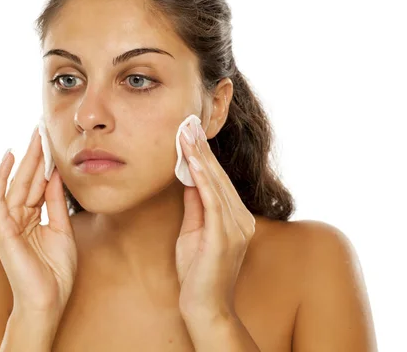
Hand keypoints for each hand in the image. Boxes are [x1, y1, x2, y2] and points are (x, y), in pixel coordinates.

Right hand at [0, 126, 76, 318]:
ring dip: (24, 159)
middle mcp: (18, 217)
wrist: (48, 299)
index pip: (38, 184)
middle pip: (27, 179)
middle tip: (41, 129)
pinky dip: (2, 177)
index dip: (45, 162)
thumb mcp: (62, 229)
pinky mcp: (2, 229)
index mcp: (33, 218)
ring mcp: (8, 222)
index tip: (51, 141)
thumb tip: (56, 175)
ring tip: (33, 136)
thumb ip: (56, 202)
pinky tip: (9, 157)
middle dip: (35, 154)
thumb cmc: (55, 271)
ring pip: (16, 183)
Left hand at [175, 120, 255, 319]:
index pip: (217, 179)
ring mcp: (237, 228)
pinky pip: (213, 201)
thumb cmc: (196, 272)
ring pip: (216, 184)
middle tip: (187, 123)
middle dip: (201, 149)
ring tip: (186, 134)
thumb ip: (195, 206)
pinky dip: (203, 179)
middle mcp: (241, 219)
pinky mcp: (226, 237)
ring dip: (200, 157)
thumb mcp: (193, 232)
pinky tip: (193, 162)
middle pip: (218, 176)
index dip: (203, 155)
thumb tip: (188, 178)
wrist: (204, 306)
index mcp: (235, 218)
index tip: (190, 132)